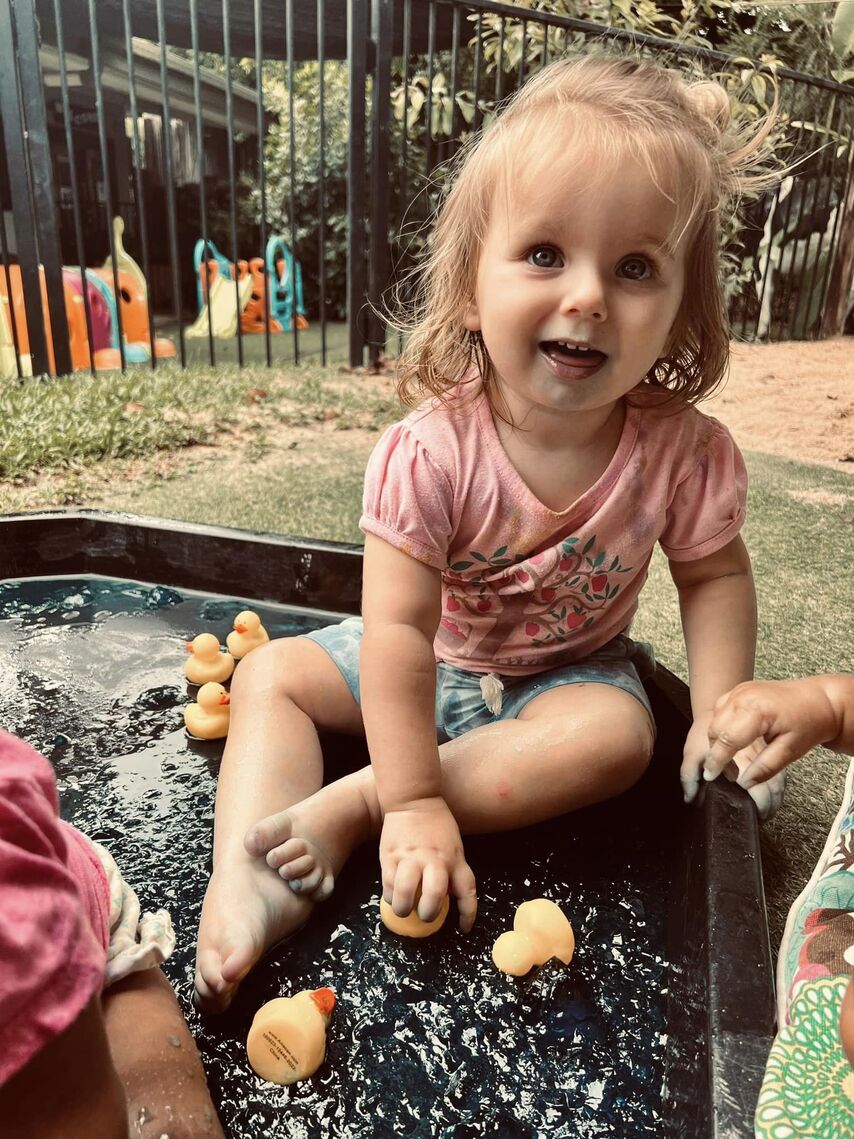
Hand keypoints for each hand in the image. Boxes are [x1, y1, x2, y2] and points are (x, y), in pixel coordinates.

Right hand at [379, 796, 476, 932]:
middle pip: (434, 896)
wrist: (413, 799)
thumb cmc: (437, 824)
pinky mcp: (390, 857)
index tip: (464, 928)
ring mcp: (410, 859)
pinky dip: (390, 896)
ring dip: (404, 908)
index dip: (467, 915)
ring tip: (405, 909)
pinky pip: (388, 885)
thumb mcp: (454, 846)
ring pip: (405, 895)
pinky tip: (393, 895)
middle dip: (429, 913)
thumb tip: (448, 896)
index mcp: (454, 859)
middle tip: (425, 915)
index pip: (467, 892)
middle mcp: (434, 861)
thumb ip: (452, 869)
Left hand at [680, 710, 785, 820]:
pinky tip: (770, 795)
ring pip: (780, 782)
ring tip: (766, 812)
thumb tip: (690, 798)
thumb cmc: (702, 734)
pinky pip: (779, 772)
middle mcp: (758, 758)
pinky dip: (777, 787)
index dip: (758, 807)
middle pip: (773, 789)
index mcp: (740, 761)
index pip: (757, 790)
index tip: (753, 817)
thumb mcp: (691, 754)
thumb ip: (689, 777)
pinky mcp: (769, 750)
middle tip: (759, 818)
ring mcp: (766, 753)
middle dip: (769, 808)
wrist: (715, 711)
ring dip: (776, 800)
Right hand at [704, 679, 837, 787]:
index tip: (711, 776)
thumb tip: (745, 783)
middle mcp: (743, 696)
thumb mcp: (791, 751)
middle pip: (715, 729)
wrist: (820, 699)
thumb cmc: (810, 722)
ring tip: (732, 758)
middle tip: (730, 773)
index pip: (727, 739)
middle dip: (717, 753)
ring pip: (714, 719)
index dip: (717, 761)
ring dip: (718, 739)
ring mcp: (740, 690)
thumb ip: (766, 767)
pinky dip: (722, 726)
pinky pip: (721, 710)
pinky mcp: (740, 690)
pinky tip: (734, 737)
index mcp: (756, 711)